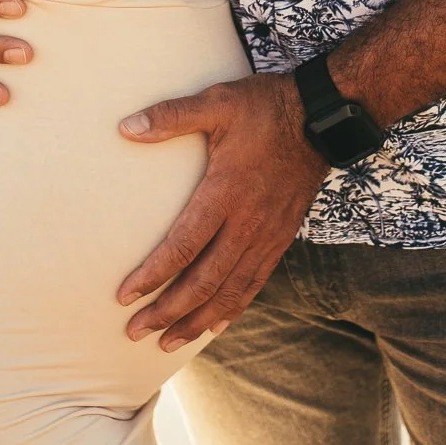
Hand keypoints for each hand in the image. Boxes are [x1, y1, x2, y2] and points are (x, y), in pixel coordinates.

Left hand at [115, 73, 327, 348]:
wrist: (321, 119)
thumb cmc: (264, 108)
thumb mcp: (216, 103)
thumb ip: (171, 116)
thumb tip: (125, 128)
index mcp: (225, 193)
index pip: (183, 246)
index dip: (153, 275)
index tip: (124, 297)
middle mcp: (247, 223)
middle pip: (204, 281)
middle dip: (168, 311)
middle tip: (135, 331)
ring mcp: (267, 235)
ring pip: (230, 291)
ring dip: (197, 319)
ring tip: (168, 341)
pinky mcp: (281, 238)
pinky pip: (255, 283)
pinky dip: (233, 307)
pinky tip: (216, 323)